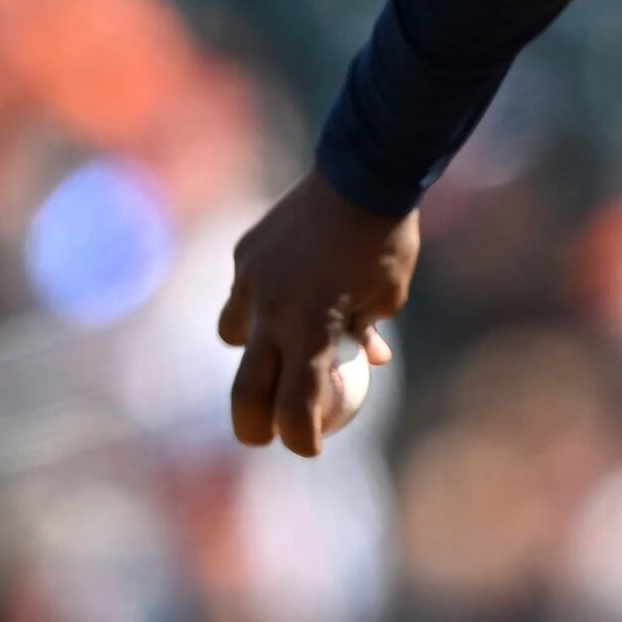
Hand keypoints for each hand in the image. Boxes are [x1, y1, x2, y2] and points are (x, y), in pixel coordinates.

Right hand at [218, 171, 417, 457]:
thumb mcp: (389, 299)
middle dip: (251, 425)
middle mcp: (274, 310)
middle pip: (246, 390)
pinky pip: (243, 291)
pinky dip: (259, 300)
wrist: (363, 174)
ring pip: (232, 335)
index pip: (296, 406)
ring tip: (272, 347)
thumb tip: (365, 362)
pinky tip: (283, 289)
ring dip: (250, 351)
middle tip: (262, 437)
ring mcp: (252, 280)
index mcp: (313, 329)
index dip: (300, 438)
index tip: (310, 447)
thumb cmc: (387, 243)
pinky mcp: (244, 254)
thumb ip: (366, 334)